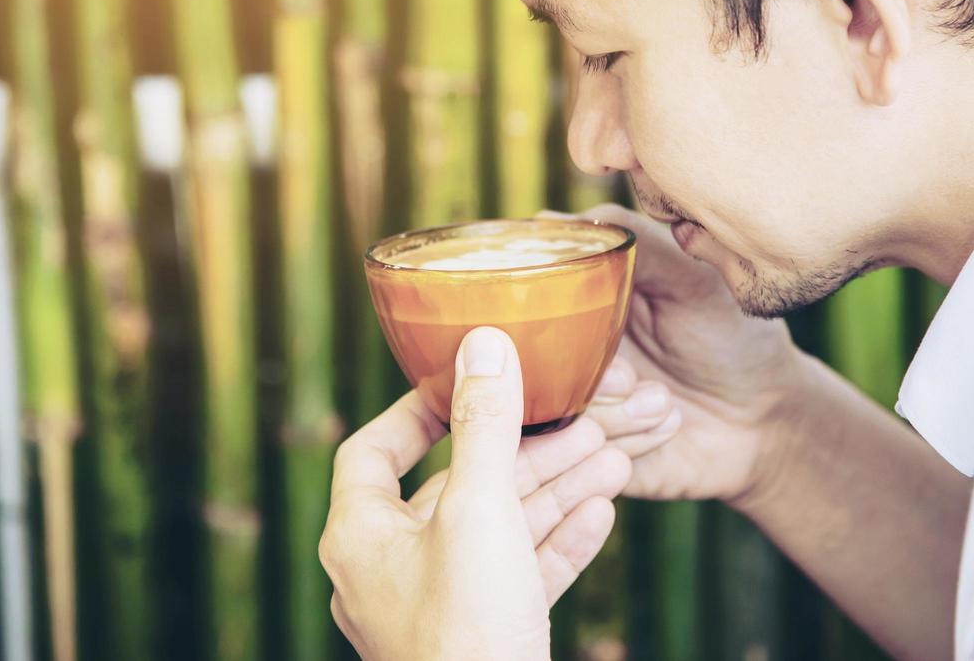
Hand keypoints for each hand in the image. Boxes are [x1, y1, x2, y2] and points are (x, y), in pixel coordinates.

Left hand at [322, 327, 630, 659]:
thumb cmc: (467, 633)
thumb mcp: (479, 511)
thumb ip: (484, 425)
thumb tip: (484, 343)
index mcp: (361, 536)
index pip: (374, 449)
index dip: (419, 408)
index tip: (467, 380)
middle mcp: (390, 571)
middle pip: (456, 487)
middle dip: (524, 452)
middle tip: (579, 419)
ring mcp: (436, 609)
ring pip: (497, 532)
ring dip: (555, 493)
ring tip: (612, 457)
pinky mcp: (481, 640)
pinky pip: (518, 578)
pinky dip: (557, 545)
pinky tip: (603, 515)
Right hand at [540, 205, 807, 508]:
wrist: (766, 420)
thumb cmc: (732, 338)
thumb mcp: (691, 280)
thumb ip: (634, 245)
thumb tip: (550, 223)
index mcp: (578, 310)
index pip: (523, 311)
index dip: (545, 322)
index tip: (585, 329)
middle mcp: (566, 359)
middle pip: (532, 372)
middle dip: (589, 378)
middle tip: (633, 379)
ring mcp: (577, 410)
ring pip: (558, 417)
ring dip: (621, 414)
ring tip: (665, 402)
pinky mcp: (593, 456)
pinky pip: (582, 457)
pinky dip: (632, 440)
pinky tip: (668, 425)